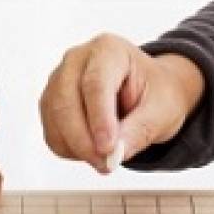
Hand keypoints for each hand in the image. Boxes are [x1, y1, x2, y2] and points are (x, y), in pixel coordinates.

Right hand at [39, 32, 204, 172]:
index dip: (99, 118)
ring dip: (78, 148)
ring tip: (107, 160)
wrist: (149, 92)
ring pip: (55, 119)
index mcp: (108, 49)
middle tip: (106, 164)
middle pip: (66, 101)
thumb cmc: (157, 93)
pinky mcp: (51, 104)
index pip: (95, 83)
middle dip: (84, 140)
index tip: (109, 148)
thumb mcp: (162, 110)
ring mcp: (59, 80)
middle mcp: (77, 60)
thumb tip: (115, 154)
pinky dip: (71, 151)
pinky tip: (93, 151)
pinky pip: (52, 134)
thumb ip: (140, 130)